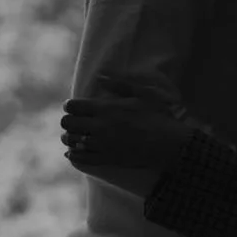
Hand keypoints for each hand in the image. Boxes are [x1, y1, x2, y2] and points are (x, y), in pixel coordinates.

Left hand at [62, 87, 196, 174]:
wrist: (168, 144)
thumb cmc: (157, 116)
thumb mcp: (141, 93)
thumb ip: (119, 84)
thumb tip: (100, 76)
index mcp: (106, 108)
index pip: (73, 106)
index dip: (70, 105)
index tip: (73, 105)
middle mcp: (99, 127)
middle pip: (68, 123)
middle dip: (68, 120)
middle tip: (75, 120)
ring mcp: (101, 145)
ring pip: (71, 141)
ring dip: (69, 137)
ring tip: (74, 135)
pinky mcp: (106, 159)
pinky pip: (81, 158)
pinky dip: (74, 155)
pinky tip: (73, 152)